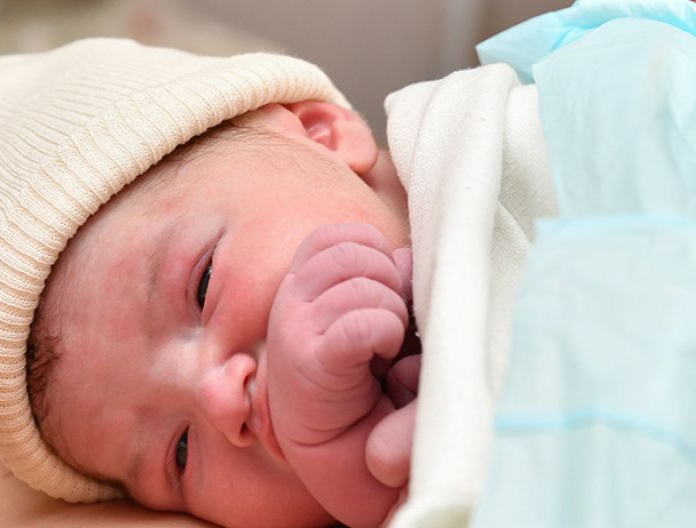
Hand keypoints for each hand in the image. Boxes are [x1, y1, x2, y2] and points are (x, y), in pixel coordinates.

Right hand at [262, 223, 415, 486]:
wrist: (355, 459)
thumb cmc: (376, 384)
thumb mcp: (384, 316)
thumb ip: (391, 279)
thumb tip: (405, 260)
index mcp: (303, 284)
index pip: (339, 235)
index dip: (376, 254)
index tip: (388, 297)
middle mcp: (290, 301)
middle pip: (354, 252)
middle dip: (389, 282)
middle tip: (389, 328)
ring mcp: (292, 330)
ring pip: (364, 285)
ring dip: (392, 315)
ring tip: (384, 349)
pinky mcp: (306, 365)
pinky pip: (364, 324)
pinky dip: (386, 336)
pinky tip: (381, 361)